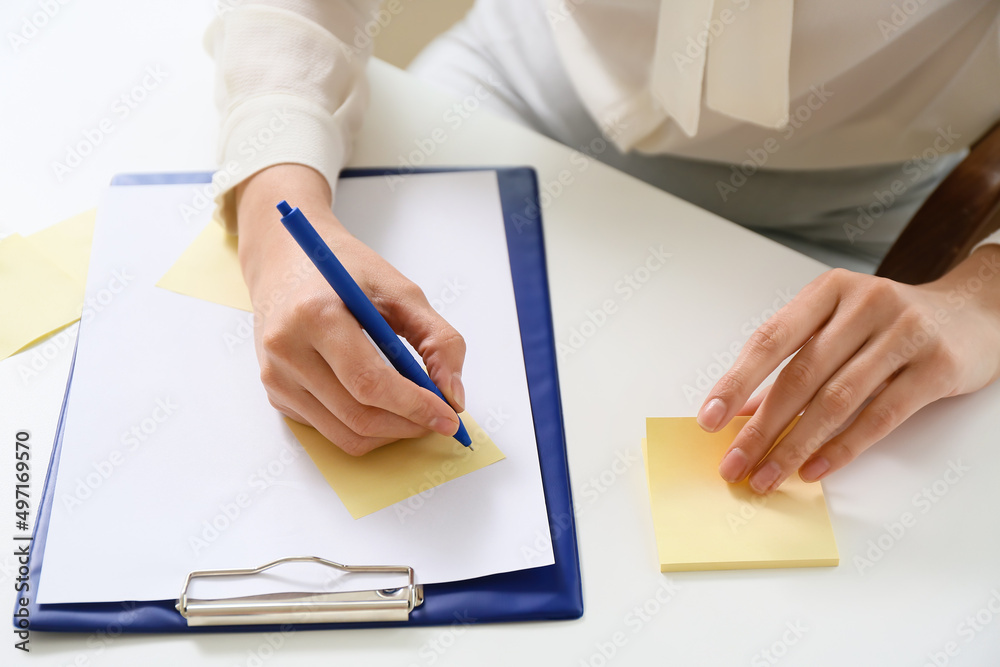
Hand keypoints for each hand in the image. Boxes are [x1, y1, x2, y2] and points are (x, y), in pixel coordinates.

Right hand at [235, 165, 466, 454]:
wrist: (287, 259)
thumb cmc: (345, 271)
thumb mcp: (401, 290)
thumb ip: (438, 340)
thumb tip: (453, 396)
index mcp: (316, 315)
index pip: (369, 381)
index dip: (414, 406)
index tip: (448, 417)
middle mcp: (286, 349)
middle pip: (358, 415)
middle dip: (408, 425)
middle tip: (439, 417)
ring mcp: (275, 376)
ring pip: (345, 434)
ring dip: (389, 432)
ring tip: (414, 412)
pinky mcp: (275, 393)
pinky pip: (329, 429)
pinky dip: (363, 426)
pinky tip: (378, 401)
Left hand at [699, 247, 999, 492]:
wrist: (976, 312)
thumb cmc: (890, 323)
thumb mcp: (838, 327)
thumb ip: (794, 362)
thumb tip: (744, 412)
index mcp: (829, 291)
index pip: (770, 339)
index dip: (736, 382)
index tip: (710, 419)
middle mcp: (865, 305)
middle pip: (800, 375)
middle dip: (760, 427)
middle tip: (735, 463)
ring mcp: (904, 333)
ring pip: (837, 400)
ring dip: (795, 445)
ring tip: (768, 475)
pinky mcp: (936, 367)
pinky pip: (880, 416)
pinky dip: (842, 448)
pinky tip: (814, 469)